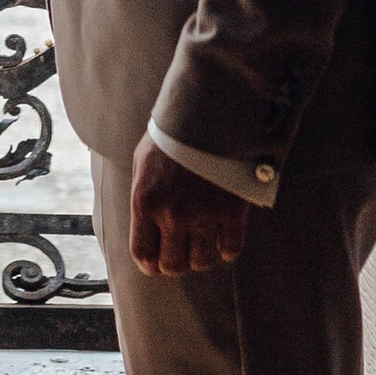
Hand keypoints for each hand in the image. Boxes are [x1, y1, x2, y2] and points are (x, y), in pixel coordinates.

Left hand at [128, 136, 249, 278]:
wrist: (209, 109)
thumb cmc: (172, 134)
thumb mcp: (143, 161)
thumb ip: (143, 196)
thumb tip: (144, 227)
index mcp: (145, 202)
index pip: (142, 254)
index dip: (150, 264)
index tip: (157, 262)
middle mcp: (172, 215)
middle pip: (173, 265)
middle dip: (176, 262)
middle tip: (183, 251)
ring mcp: (204, 215)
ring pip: (202, 262)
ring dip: (202, 257)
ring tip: (204, 243)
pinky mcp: (232, 211)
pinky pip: (230, 249)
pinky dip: (227, 249)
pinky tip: (225, 239)